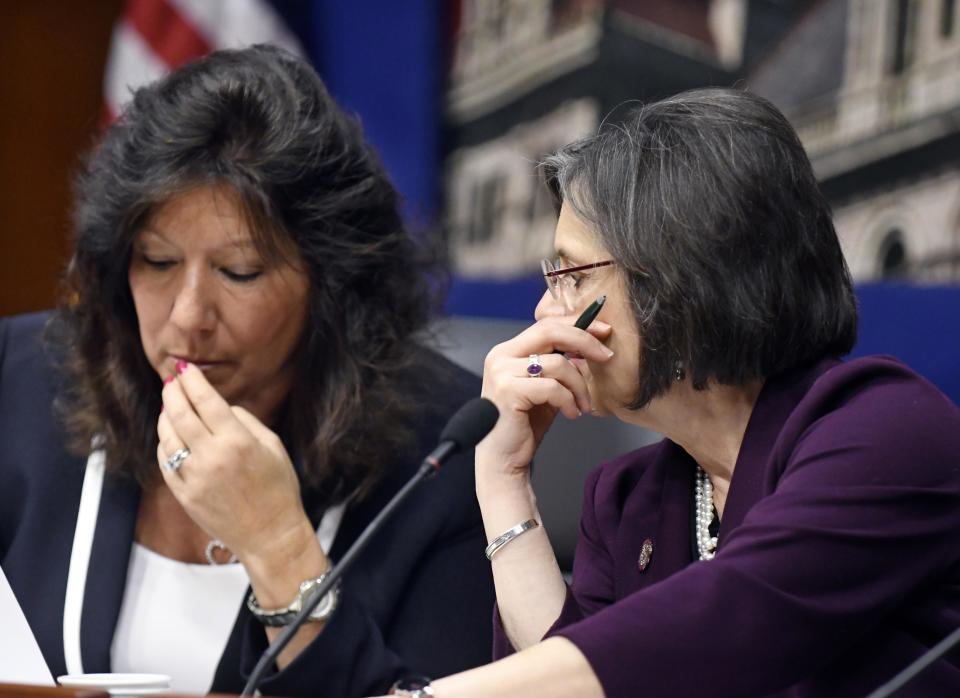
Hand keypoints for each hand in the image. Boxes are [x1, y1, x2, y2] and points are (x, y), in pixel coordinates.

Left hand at [156, 362, 314, 565]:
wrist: (270, 533)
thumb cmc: (278, 488)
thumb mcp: (273, 446)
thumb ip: (245, 420)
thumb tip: (220, 406)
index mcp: (237, 441)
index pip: (205, 400)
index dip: (192, 380)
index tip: (185, 368)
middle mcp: (212, 456)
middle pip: (180, 414)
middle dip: (172, 392)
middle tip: (171, 381)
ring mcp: (194, 477)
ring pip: (167, 436)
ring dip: (165, 416)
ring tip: (170, 406)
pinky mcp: (184, 495)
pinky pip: (166, 462)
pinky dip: (165, 444)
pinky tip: (171, 436)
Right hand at [478, 314, 613, 488]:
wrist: (503, 460)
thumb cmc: (524, 425)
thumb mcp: (545, 389)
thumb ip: (558, 367)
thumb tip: (589, 348)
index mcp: (508, 351)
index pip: (546, 325)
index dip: (578, 325)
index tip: (602, 331)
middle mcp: (500, 356)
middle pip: (551, 332)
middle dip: (585, 341)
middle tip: (607, 356)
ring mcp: (502, 372)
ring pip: (558, 364)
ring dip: (579, 386)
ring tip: (583, 405)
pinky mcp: (509, 391)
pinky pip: (553, 388)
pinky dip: (569, 401)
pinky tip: (571, 414)